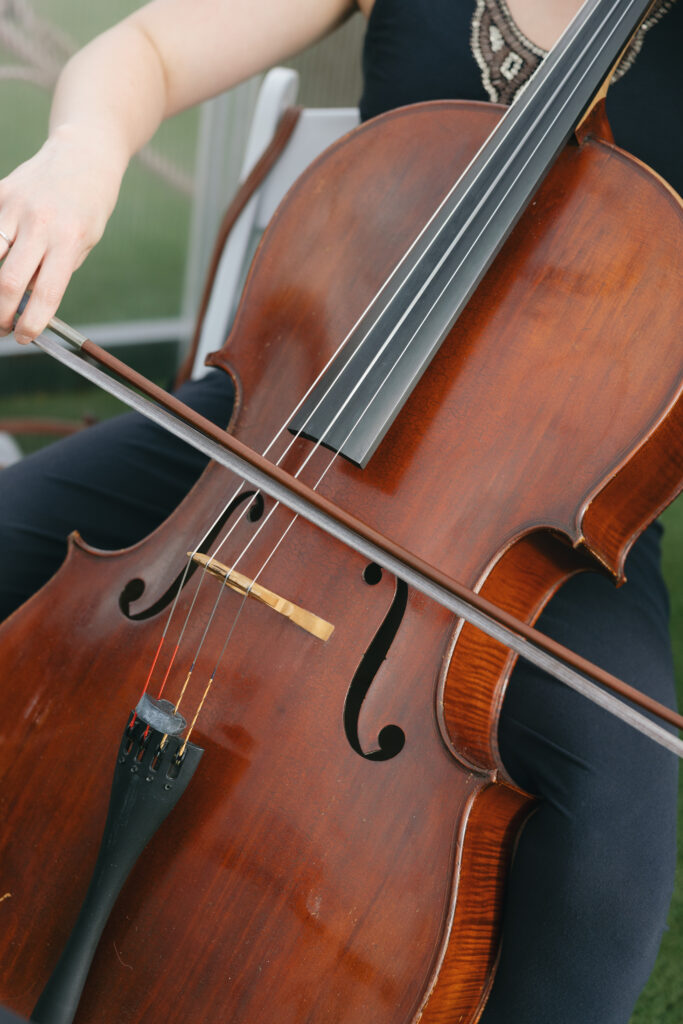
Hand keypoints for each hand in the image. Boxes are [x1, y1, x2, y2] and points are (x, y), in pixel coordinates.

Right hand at [0, 123, 125, 343]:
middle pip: (9, 282)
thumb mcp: (85, 242)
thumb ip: (58, 269)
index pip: (46, 293)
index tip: (24, 338)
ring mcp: (14, 206)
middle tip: (4, 327)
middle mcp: (40, 222)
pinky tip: (3, 265)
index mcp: (68, 239)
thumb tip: (28, 301)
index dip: (32, 322)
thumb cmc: (88, 205)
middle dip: (2, 314)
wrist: (82, 154)